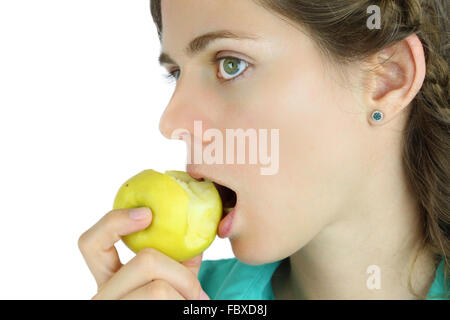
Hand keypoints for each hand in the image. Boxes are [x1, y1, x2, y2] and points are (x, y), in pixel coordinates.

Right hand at [78, 207, 209, 299]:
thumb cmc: (173, 303)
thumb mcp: (174, 278)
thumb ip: (179, 255)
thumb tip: (196, 226)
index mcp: (108, 277)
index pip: (91, 243)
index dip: (115, 221)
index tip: (148, 214)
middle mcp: (103, 295)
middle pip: (146, 261)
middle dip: (183, 274)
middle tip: (197, 292)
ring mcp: (114, 308)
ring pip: (159, 288)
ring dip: (187, 294)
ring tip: (194, 305)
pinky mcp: (128, 319)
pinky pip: (166, 302)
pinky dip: (184, 305)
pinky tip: (186, 310)